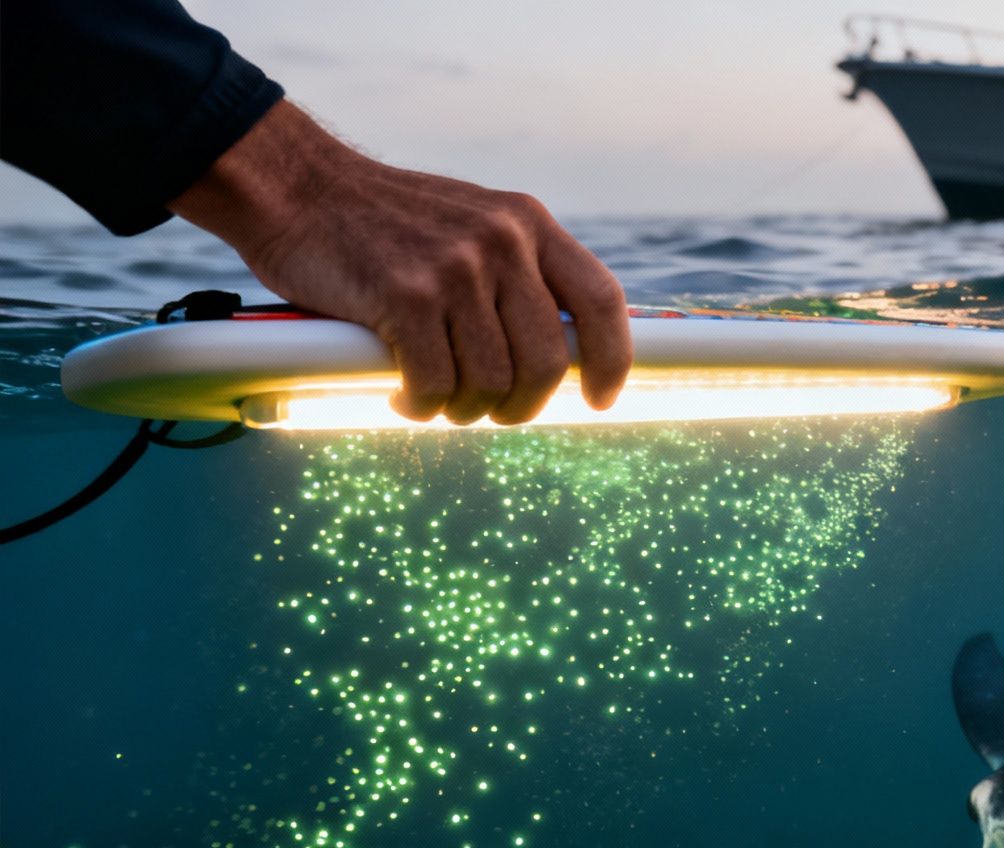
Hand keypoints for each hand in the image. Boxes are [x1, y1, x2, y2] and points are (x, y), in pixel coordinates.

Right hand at [169, 101, 629, 424]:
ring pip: (492, 383)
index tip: (602, 398)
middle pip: (549, 362)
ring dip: (465, 409)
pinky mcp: (405, 296)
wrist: (296, 185)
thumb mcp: (472, 223)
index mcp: (528, 222)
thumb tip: (566, 352)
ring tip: (438, 398)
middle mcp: (502, 241)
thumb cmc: (384, 220)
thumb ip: (519, 272)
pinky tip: (405, 395)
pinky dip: (422, 405)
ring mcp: (456, 268)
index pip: (601, 301)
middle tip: (494, 411)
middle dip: (523, 404)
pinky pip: (436, 385)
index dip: (612, 360)